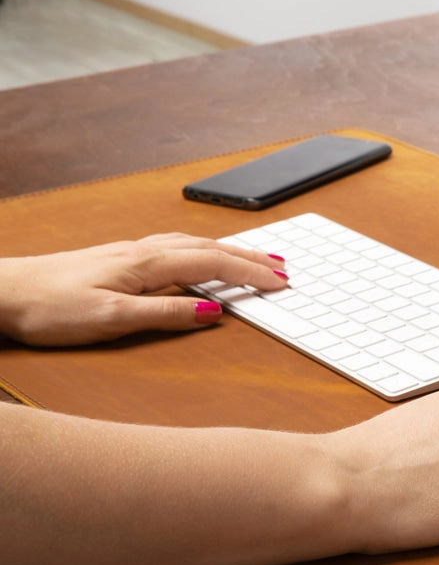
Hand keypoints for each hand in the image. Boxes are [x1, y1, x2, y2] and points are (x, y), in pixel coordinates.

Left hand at [0, 233, 287, 344]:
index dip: (252, 273)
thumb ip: (166, 314)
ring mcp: (132, 252)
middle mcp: (144, 251)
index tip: (281, 283)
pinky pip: (177, 248)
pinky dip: (204, 251)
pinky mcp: (120, 259)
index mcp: (148, 264)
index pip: (214, 264)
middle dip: (252, 257)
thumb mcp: (112, 320)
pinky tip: (203, 257)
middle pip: (211, 248)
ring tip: (257, 259)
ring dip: (231, 251)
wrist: (3, 292)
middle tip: (284, 269)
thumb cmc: (49, 307)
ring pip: (195, 245)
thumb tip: (213, 313)